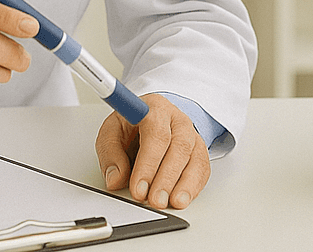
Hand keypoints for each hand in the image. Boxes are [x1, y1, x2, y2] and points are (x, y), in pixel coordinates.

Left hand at [95, 94, 209, 209]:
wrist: (152, 117)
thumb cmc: (132, 124)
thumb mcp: (112, 131)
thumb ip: (110, 153)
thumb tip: (115, 178)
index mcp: (154, 109)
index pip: (156, 134)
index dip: (148, 163)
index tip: (138, 188)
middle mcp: (177, 119)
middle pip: (178, 146)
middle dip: (166, 178)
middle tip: (154, 200)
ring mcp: (191, 133)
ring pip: (194, 157)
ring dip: (183, 184)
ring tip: (170, 202)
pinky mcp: (199, 149)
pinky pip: (202, 168)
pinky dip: (193, 186)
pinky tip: (183, 198)